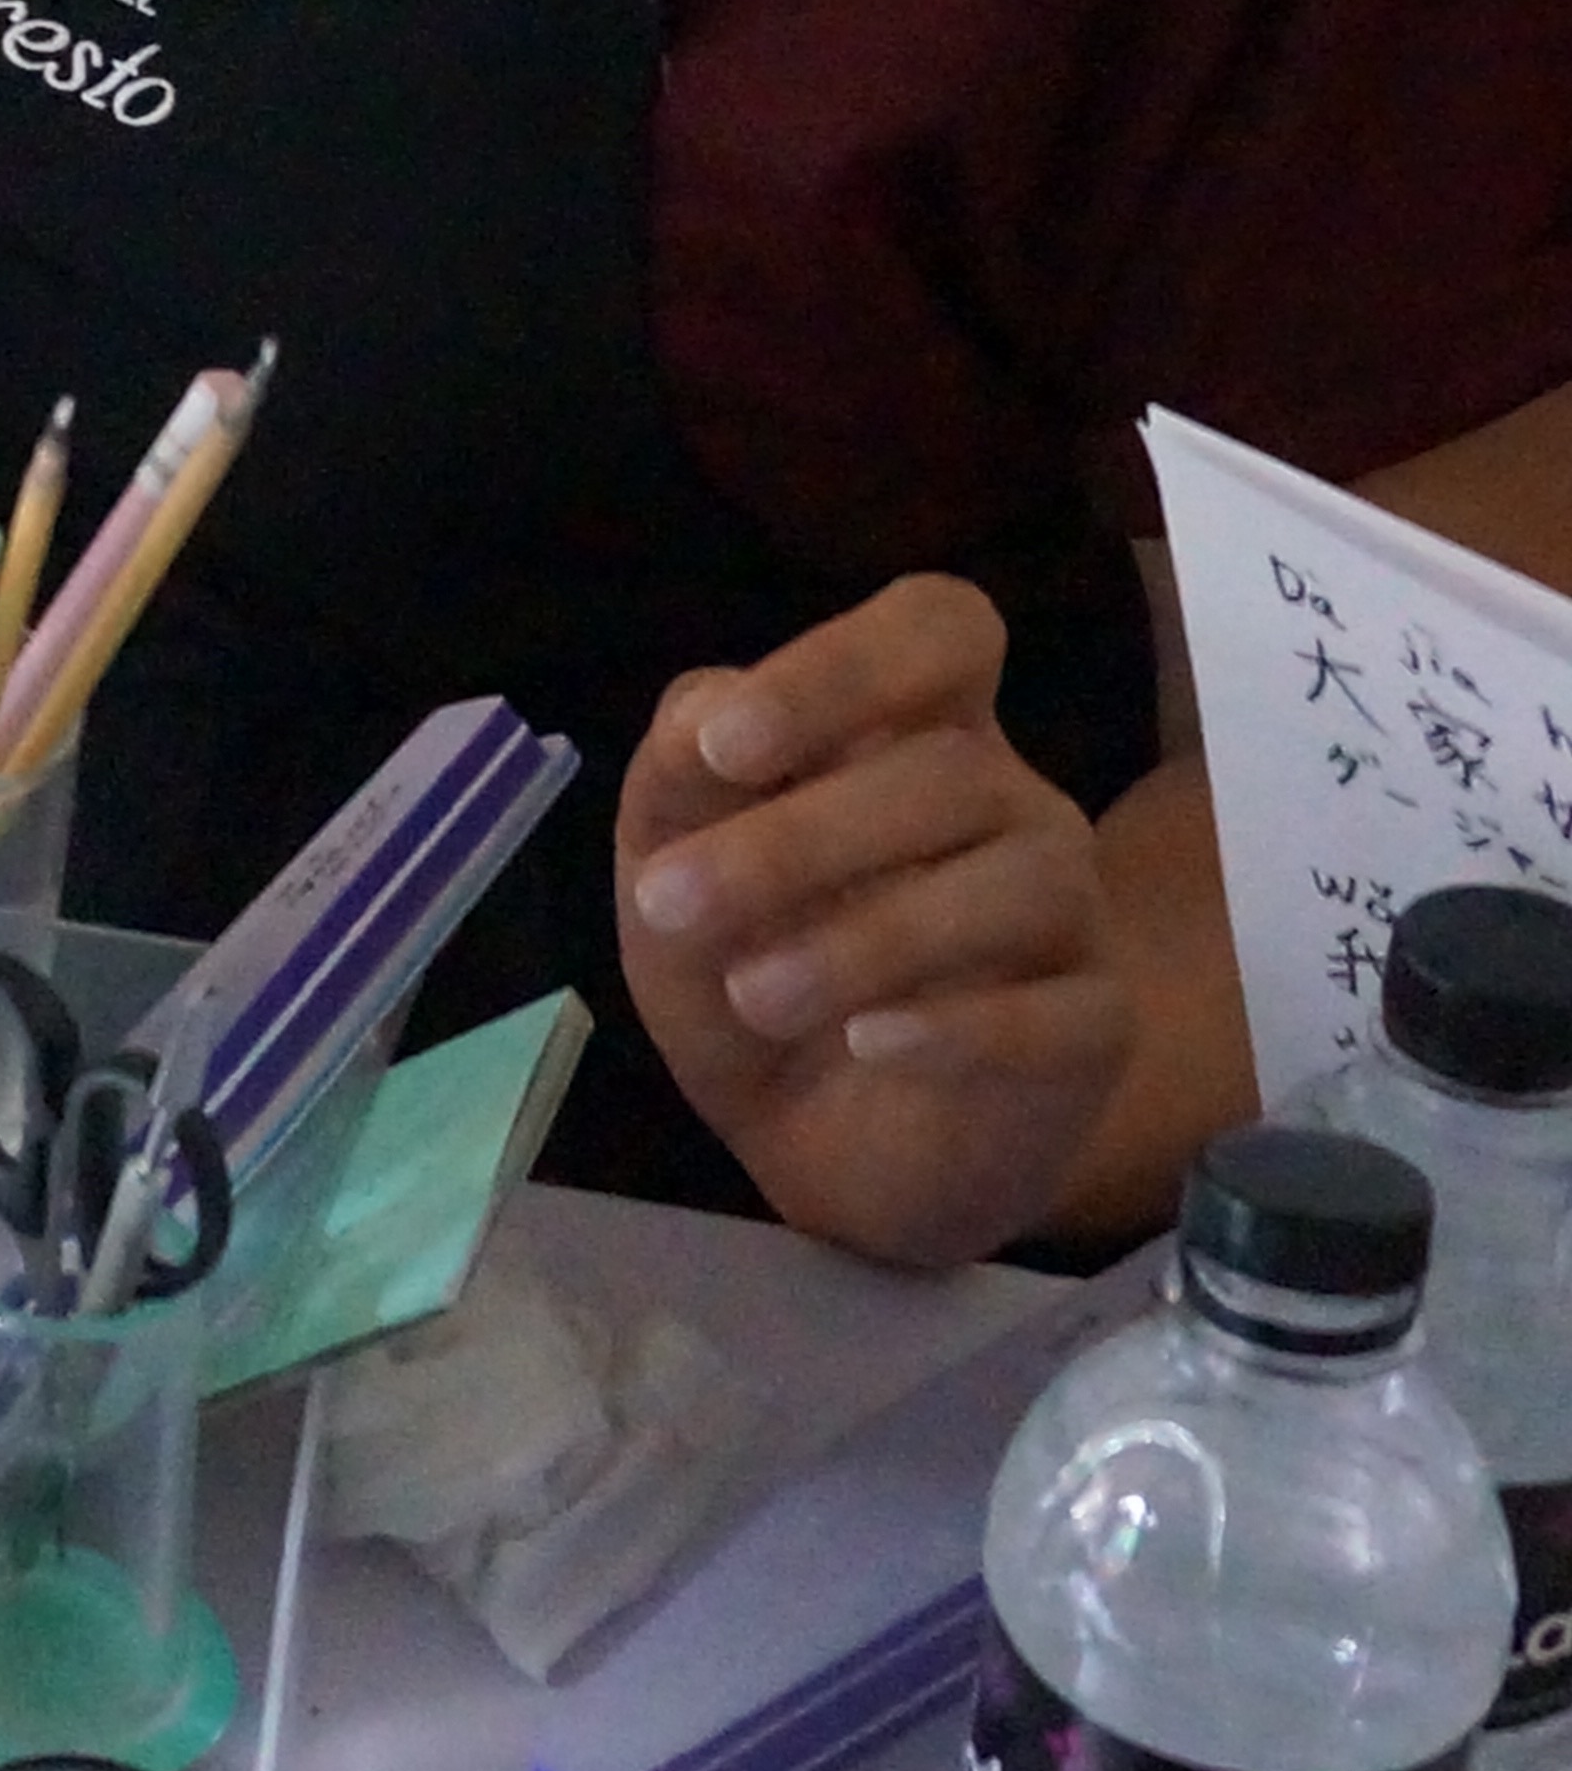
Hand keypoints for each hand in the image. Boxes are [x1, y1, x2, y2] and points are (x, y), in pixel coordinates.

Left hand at [614, 576, 1130, 1263]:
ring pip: (1019, 882)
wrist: (815, 1142)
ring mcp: (1072, 907)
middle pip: (954, 770)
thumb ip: (679, 774)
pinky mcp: (1098, 1025)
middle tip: (671, 903)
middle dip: (799, 838)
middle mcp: (1011, 795)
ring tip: (752, 997)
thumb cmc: (749, 959)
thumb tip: (711, 719)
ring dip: (868, 938)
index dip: (843, 669)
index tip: (726, 747)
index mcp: (917, 722)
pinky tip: (869, 1042)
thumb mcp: (674, 864)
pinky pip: (1065, 1009)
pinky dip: (963, 1025)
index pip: (941, 628)